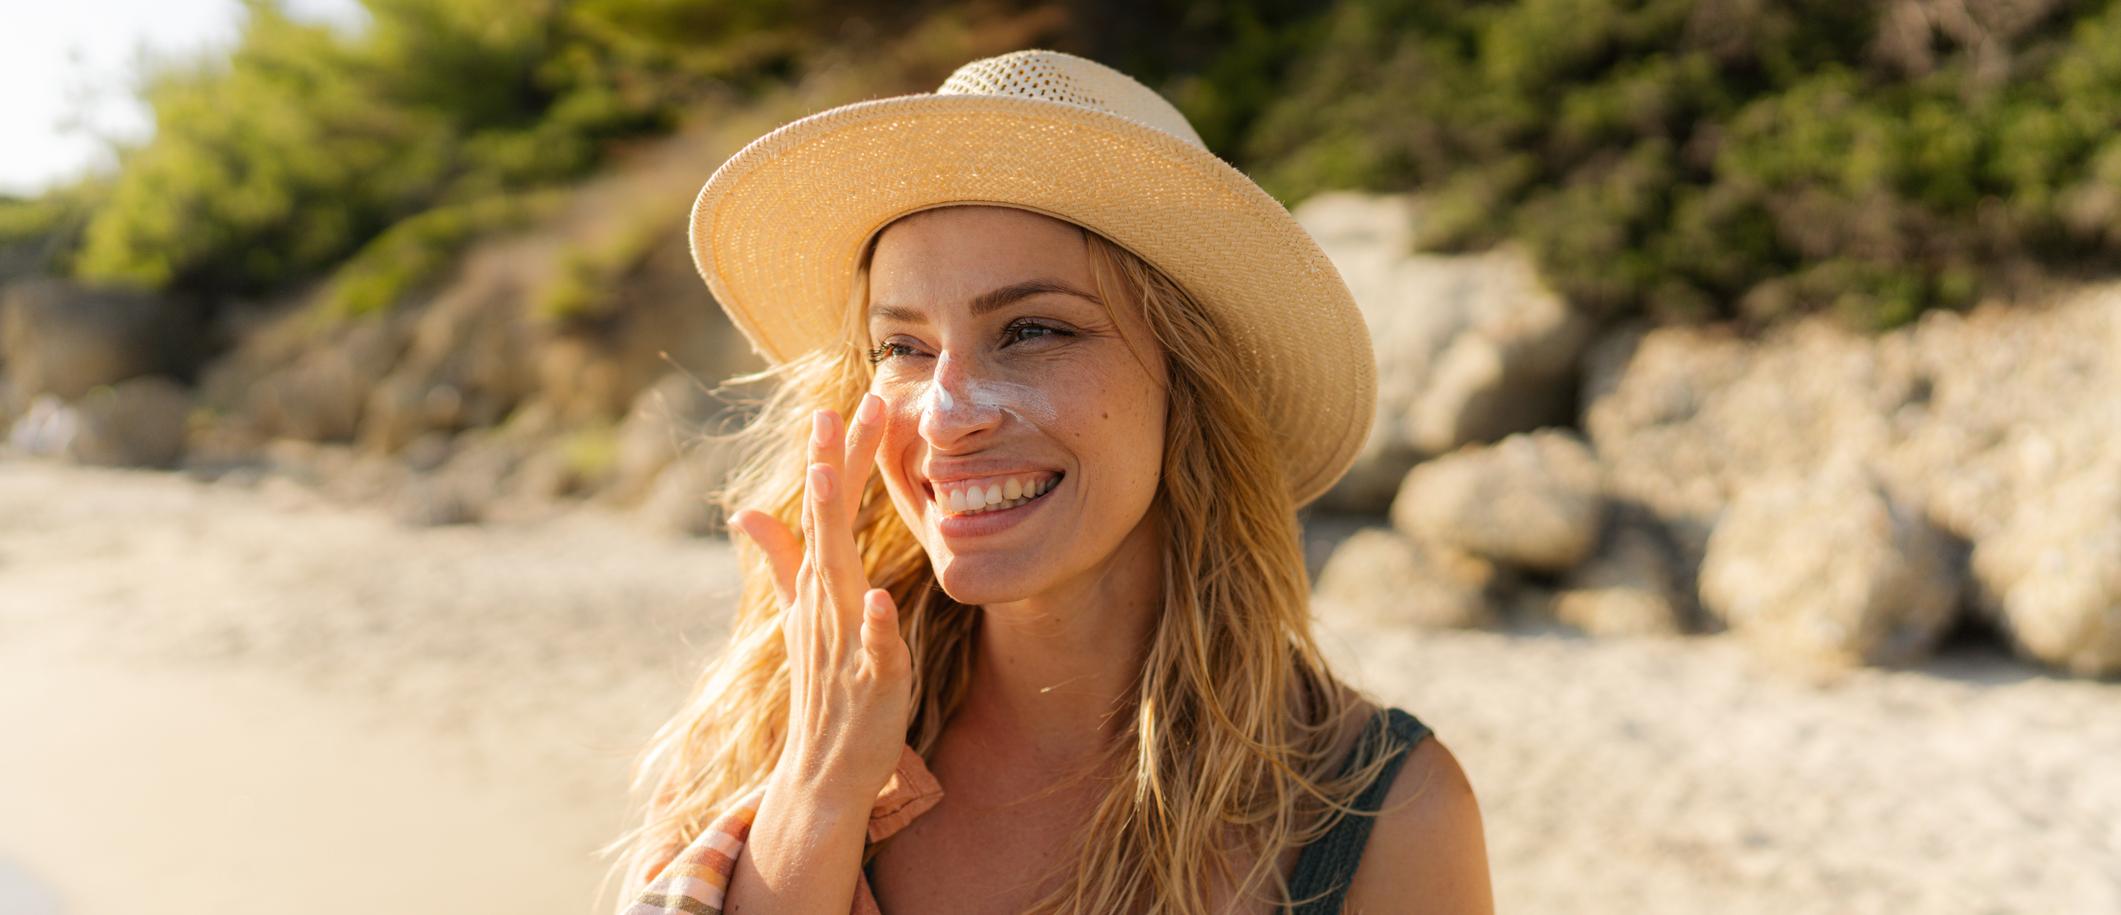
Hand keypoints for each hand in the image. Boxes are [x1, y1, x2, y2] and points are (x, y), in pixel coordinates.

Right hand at [729, 392, 912, 805]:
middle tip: (834, 411)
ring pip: (837, 577)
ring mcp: (844, 639)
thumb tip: (748, 511)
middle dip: (830, 469)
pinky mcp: (870, 679)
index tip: (838, 402)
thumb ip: (780, 561)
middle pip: (826, 526)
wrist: (823, 768)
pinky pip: (872, 649)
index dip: (833, 458)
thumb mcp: (801, 615)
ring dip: (832, 531)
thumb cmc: (823, 686)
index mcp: (818, 584)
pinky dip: (874, 625)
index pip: (824, 510)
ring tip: (833, 482)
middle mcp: (825, 603)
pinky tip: (880, 600)